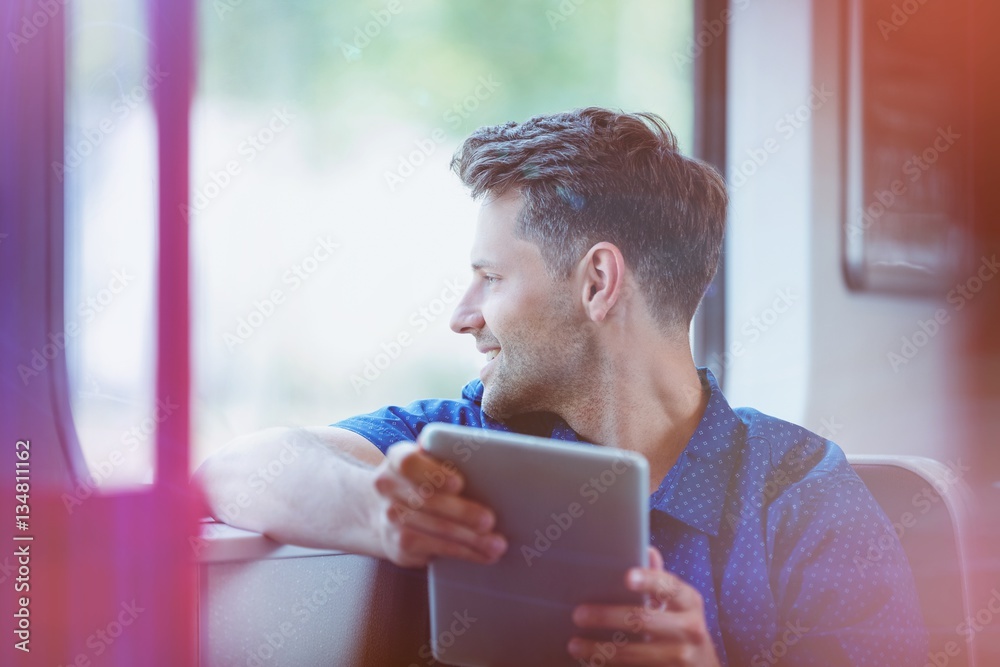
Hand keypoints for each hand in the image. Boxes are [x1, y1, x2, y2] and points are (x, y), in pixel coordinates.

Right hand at [371, 441, 506, 567]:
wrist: (383, 510)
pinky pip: (433, 549)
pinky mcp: (397, 545)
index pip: (410, 463)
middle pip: (428, 501)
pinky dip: (461, 552)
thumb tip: (481, 458)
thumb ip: (446, 457)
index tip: (459, 484)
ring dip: (469, 539)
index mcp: (398, 460)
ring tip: (496, 544)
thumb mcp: (427, 463)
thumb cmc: (420, 481)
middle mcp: (388, 488)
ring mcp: (390, 518)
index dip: (435, 473)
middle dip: (462, 513)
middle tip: (489, 521)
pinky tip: (481, 554)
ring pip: (433, 529)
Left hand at [568, 546, 720, 665]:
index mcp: (690, 602)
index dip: (649, 580)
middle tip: (579, 614)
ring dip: (600, 649)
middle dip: (607, 616)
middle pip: (643, 620)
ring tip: (575, 644)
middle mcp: (690, 628)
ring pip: (634, 652)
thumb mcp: (679, 603)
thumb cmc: (684, 627)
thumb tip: (647, 550)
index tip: (626, 577)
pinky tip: (592, 661)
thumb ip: (660, 580)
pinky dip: (610, 665)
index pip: (669, 586)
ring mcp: (681, 657)